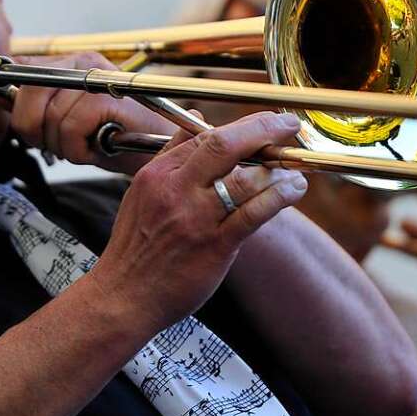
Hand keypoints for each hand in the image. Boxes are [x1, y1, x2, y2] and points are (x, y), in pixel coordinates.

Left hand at [8, 52, 177, 173]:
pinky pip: (71, 126)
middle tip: (61, 144)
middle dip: (35, 129)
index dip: (13, 99)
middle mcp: (84, 62)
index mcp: (72, 63)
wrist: (163, 153)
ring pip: (50, 116)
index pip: (21, 71)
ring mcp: (98, 76)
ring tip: (87, 145)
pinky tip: (99, 148)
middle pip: (28, 92)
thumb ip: (41, 107)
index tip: (18, 118)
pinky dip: (79, 148)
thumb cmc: (118, 139)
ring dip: (64, 145)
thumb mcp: (71, 121)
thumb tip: (2, 102)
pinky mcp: (109, 96)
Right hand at [89, 112, 308, 329]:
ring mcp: (195, 218)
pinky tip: (293, 189)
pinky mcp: (213, 246)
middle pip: (223, 144)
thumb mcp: (141, 191)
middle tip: (287, 124)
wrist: (123, 296)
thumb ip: (171, 153)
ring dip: (276, 167)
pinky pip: (252, 213)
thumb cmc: (135, 247)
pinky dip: (278, 196)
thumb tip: (196, 118)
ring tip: (294, 165)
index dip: (241, 126)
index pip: (203, 135)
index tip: (266, 123)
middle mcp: (175, 190)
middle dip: (262, 128)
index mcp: (157, 174)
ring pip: (243, 178)